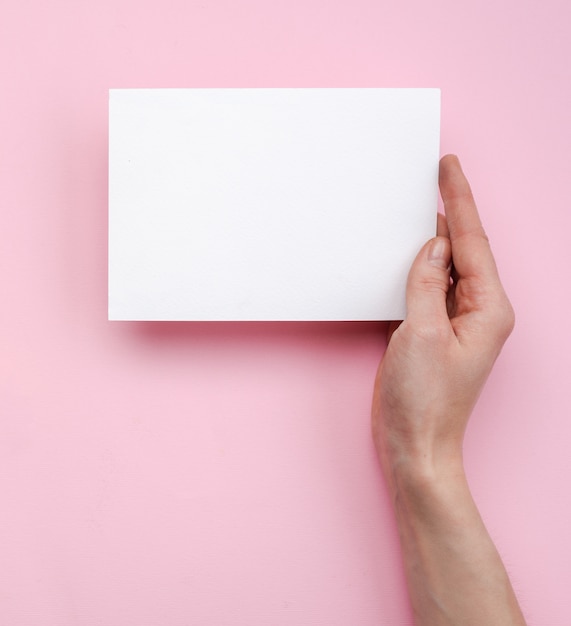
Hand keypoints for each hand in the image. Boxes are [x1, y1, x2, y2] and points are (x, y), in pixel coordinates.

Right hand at [372, 155, 514, 488]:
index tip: (449, 167)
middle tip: (433, 176)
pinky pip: (429, 288)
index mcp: (488, 309)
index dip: (459, 200)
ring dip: (431, 240)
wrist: (415, 446)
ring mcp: (456, 322)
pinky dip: (417, 268)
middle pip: (464, 250)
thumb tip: (433, 245)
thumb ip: (427, 283)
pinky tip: (405, 254)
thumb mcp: (421, 334)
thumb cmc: (424, 400)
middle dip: (449, 212)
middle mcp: (478, 312)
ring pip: (445, 268)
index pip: (472, 242)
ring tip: (417, 206)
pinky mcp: (434, 331)